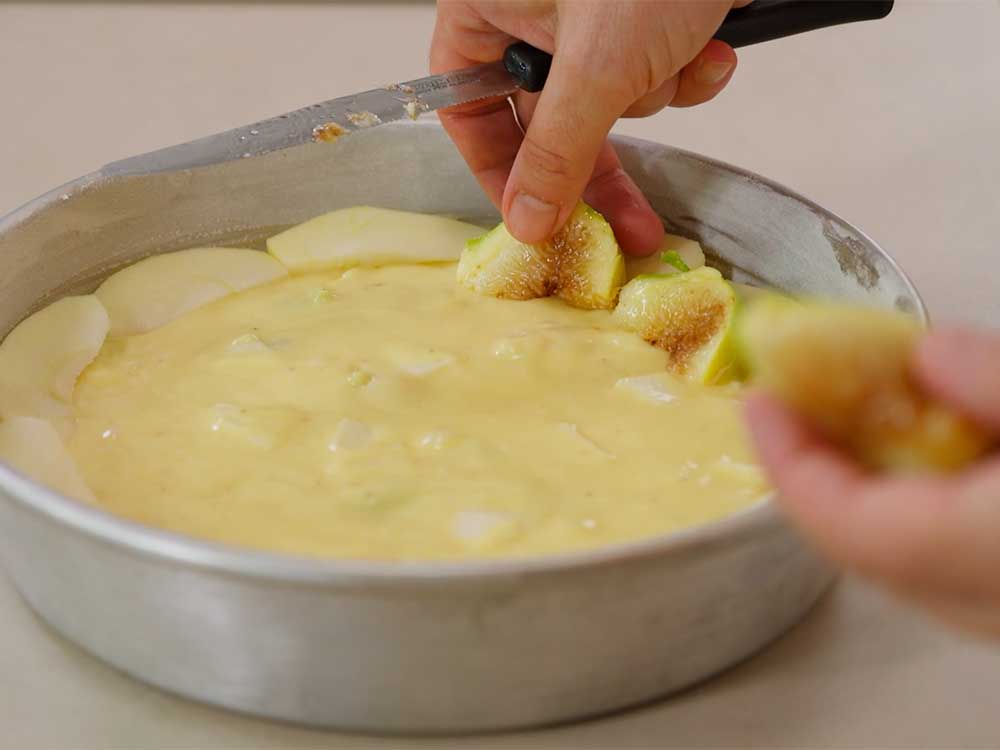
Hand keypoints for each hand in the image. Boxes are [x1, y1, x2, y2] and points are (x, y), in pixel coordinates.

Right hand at [431, 0, 747, 254]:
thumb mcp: (597, 64)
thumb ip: (556, 151)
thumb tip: (526, 220)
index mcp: (490, 7)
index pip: (469, 109)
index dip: (500, 171)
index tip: (534, 219)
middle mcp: (534, 12)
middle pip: (548, 119)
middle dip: (602, 161)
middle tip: (627, 225)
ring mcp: (592, 15)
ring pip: (609, 100)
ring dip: (656, 92)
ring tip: (682, 53)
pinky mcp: (644, 15)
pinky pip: (654, 72)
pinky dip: (688, 69)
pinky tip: (714, 44)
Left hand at [746, 328, 999, 637]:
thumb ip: (999, 383)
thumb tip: (927, 354)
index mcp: (984, 553)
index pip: (844, 523)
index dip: (788, 461)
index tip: (759, 401)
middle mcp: (983, 606)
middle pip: (856, 545)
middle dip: (811, 469)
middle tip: (792, 402)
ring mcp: (998, 614)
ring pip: (895, 562)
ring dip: (857, 489)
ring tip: (844, 419)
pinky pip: (940, 568)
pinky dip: (909, 510)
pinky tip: (919, 457)